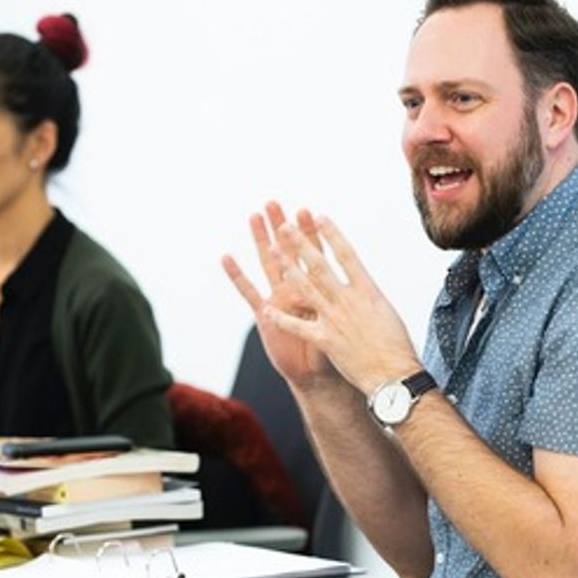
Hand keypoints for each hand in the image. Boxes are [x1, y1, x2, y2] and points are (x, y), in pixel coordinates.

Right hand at [222, 203, 338, 389]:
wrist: (320, 374)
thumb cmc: (341, 346)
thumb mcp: (347, 323)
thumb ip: (345, 305)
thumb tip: (351, 290)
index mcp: (320, 288)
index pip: (316, 254)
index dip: (312, 234)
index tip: (308, 210)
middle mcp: (298, 289)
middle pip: (290, 252)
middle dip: (283, 227)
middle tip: (274, 203)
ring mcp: (280, 300)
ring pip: (269, 264)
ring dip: (261, 240)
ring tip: (254, 217)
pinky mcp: (265, 316)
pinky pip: (249, 293)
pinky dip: (238, 276)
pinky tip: (226, 257)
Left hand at [263, 214, 421, 395]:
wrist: (394, 376)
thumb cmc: (396, 346)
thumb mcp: (386, 312)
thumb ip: (368, 296)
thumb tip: (361, 285)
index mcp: (368, 291)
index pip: (347, 255)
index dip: (332, 235)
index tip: (319, 217)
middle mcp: (349, 301)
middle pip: (321, 266)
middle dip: (301, 244)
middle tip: (285, 226)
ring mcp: (335, 319)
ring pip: (306, 288)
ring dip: (287, 268)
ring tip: (273, 251)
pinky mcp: (325, 340)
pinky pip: (298, 327)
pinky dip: (281, 319)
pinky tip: (266, 310)